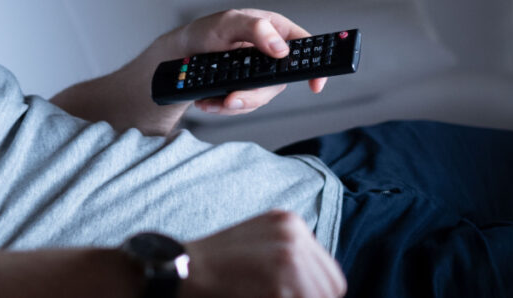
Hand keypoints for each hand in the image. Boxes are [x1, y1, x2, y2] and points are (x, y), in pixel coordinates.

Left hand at [175, 9, 326, 115]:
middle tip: (231, 99)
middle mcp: (271, 55)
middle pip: (279, 81)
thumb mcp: (227, 21)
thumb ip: (255, 29)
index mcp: (275, 31)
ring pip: (259, 98)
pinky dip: (223, 107)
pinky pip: (242, 105)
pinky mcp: (244, 90)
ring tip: (210, 100)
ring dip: (234, 104)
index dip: (315, 66)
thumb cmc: (206, 31)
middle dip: (254, 95)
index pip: (305, 46)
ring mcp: (258, 75)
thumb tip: (281, 49)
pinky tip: (207, 101)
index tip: (315, 86)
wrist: (181, 54)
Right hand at [183, 210, 346, 297]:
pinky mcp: (279, 285)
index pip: (330, 273)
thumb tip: (320, 288)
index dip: (317, 293)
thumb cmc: (215, 266)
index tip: (291, 296)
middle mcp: (293, 235)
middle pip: (332, 288)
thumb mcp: (258, 245)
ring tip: (264, 297)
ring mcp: (288, 258)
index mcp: (290, 223)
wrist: (180, 271)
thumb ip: (291, 259)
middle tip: (276, 297)